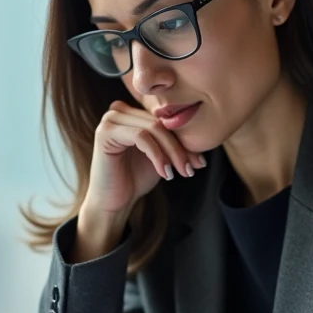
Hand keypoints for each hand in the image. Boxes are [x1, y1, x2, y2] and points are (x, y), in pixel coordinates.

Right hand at [84, 101, 206, 217]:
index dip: (184, 141)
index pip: (165, 120)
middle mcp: (119, 110)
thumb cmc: (135, 178)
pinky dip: (157, 155)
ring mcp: (111, 118)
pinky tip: (164, 172)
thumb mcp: (162, 156)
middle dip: (180, 148)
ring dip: (171, 152)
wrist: (114, 202)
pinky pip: (141, 136)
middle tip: (192, 169)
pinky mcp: (106, 131)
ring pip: (153, 128)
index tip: (199, 163)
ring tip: (180, 172)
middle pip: (160, 123)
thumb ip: (176, 142)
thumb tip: (206, 140)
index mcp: (132, 112)